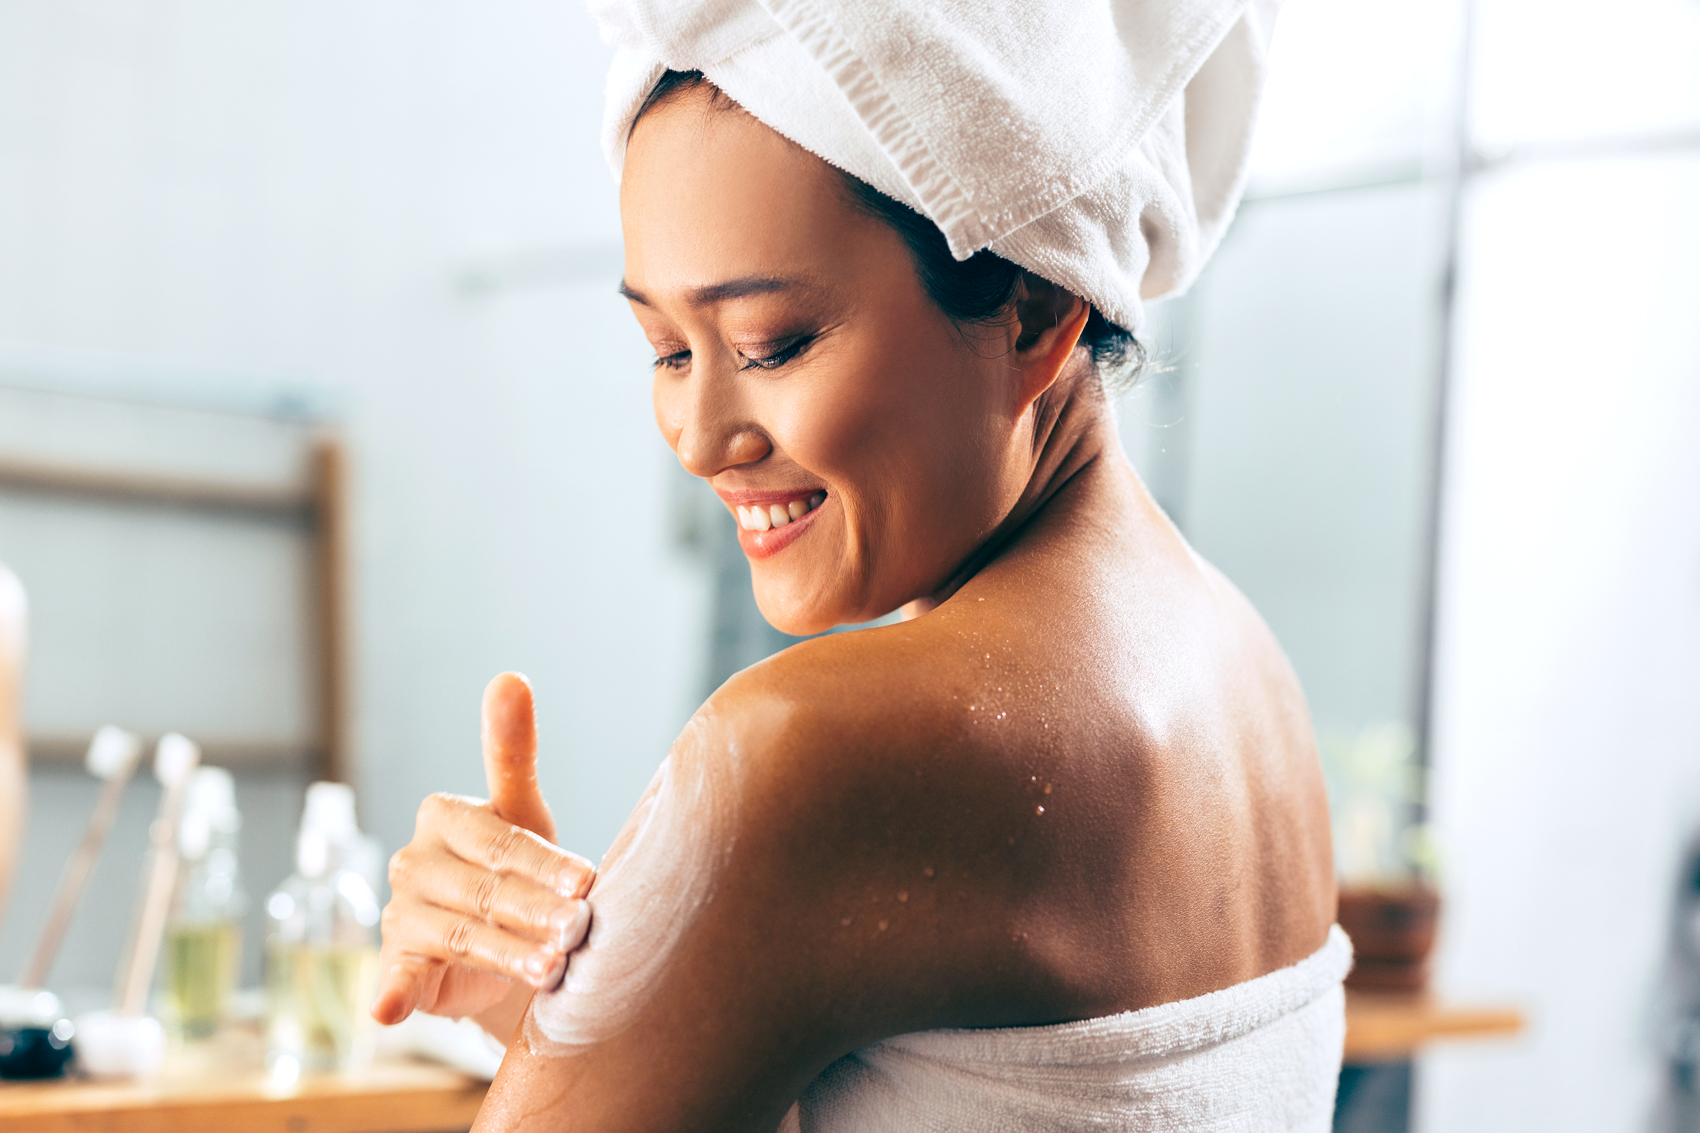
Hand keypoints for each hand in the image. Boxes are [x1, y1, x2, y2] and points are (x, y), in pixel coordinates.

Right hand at [371, 672, 594, 1042]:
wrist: (499, 941)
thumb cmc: (517, 867)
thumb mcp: (521, 812)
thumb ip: (511, 750)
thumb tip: (509, 677)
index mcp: (442, 817)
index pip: (500, 841)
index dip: (546, 864)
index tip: (588, 881)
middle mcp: (412, 862)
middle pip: (486, 889)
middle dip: (539, 912)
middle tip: (582, 931)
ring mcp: (401, 914)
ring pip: (464, 935)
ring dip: (510, 955)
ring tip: (555, 971)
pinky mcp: (397, 963)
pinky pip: (395, 977)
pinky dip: (391, 993)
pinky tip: (388, 1010)